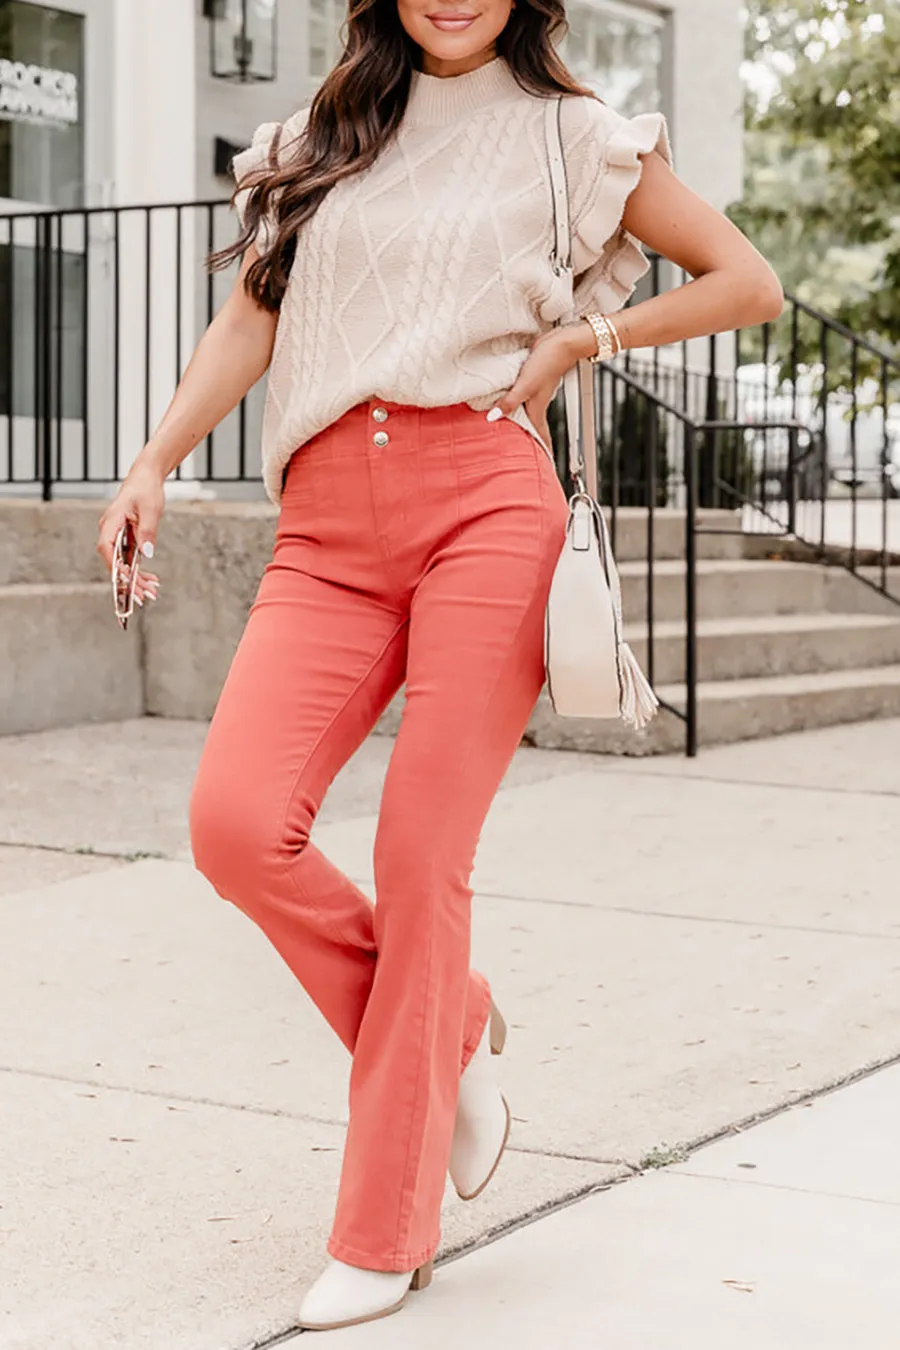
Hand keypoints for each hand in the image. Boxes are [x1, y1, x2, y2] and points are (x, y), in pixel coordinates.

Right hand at [96, 458, 164, 605]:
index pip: (106, 548)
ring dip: (135, 578)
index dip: (114, 566)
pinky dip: (139, 569)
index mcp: (111, 521)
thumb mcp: (150, 509)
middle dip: (129, 580)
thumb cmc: (146, 489)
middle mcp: (109, 530)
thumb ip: (147, 531)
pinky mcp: (125, 538)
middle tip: (145, 596)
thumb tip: (147, 553)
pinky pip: (129, 557)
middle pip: (114, 560)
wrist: (146, 477)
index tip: (126, 579)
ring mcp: (116, 535)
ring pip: (122, 562)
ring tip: (151, 592)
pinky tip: (151, 580)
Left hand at [489, 325, 588, 446]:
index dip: (542, 451)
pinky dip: (514, 403)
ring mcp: (533, 392)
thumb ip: (509, 402)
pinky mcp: (530, 380)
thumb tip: (493, 417)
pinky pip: (520, 397)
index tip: (543, 465)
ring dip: (519, 422)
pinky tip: (506, 401)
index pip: (539, 436)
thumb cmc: (547, 363)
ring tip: (509, 432)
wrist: (560, 343)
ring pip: (524, 412)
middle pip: (531, 426)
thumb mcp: (525, 385)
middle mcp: (536, 403)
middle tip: (518, 453)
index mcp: (537, 408)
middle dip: (528, 440)